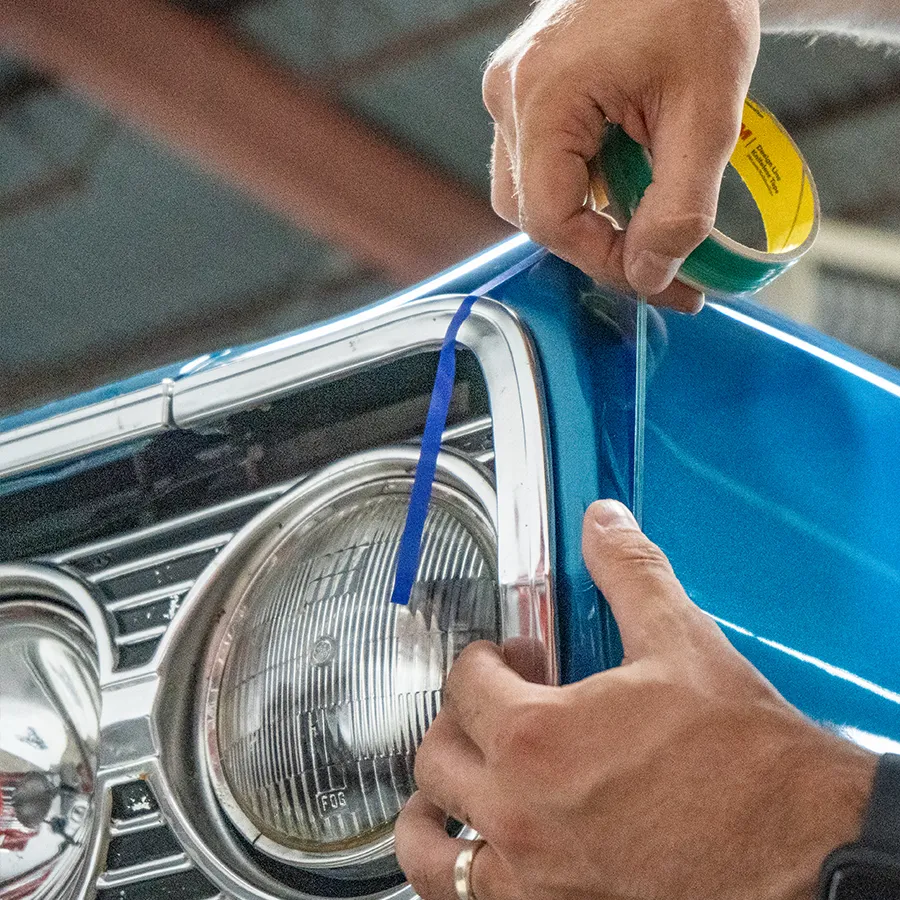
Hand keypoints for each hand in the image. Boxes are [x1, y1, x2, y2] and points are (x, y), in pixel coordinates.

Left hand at [395, 499, 876, 899]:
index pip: (466, 681)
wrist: (802, 851)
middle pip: (437, 753)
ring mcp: (529, 877)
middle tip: (497, 709)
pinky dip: (458, 870)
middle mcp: (518, 813)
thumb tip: (604, 523)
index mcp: (537, 737)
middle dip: (460, 718)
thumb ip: (629, 571)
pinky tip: (487, 845)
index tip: (509, 658)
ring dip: (433, 807)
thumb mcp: (682, 642)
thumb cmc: (745, 762)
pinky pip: (465, 899)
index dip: (485, 657)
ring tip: (453, 786)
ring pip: (427, 844)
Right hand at [482, 0, 761, 311]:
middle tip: (655, 254)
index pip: (550, 220)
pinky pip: (537, 162)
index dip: (604, 261)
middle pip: (531, 211)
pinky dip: (581, 183)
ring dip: (585, 214)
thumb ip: (681, 209)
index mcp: (543, 97)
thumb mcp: (708, 115)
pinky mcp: (524, 91)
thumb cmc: (695, 4)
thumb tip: (650, 275)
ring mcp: (511, 91)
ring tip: (644, 203)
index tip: (658, 278)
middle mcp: (510, 96)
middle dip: (594, 242)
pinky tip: (625, 170)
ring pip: (528, 192)